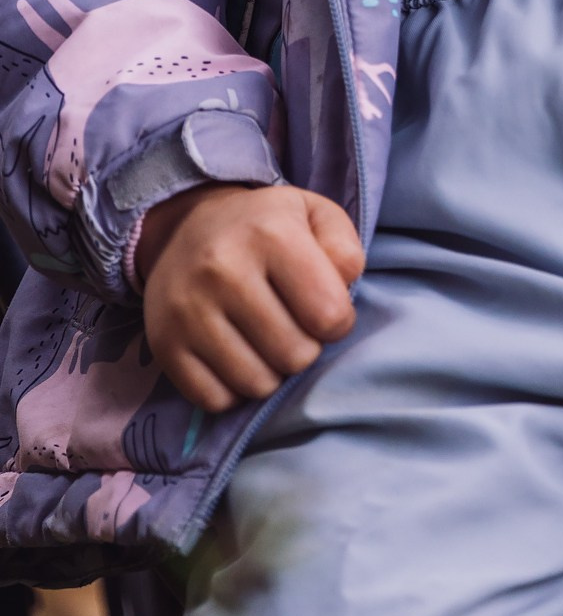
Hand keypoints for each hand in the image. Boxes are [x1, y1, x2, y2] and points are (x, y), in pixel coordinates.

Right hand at [136, 183, 363, 413]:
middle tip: (292, 325)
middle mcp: (223, 271)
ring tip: (265, 341)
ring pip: (257, 384)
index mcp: (270, 235)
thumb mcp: (316, 216)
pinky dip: (233, 389)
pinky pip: (215, 399)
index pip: (330, 316)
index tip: (323, 307)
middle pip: (296, 355)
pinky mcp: (164, 344)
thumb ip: (345, 248)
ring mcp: (188, 311)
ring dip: (271, 372)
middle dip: (305, 347)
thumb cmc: (266, 228)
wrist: (187, 226)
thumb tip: (344, 286)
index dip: (338, 320)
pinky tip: (235, 356)